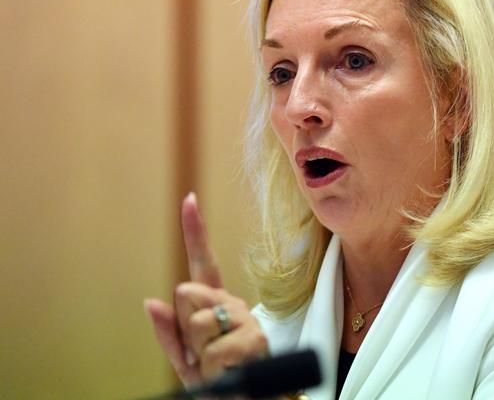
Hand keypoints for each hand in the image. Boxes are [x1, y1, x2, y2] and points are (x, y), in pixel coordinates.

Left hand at [144, 193, 268, 386]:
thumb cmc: (218, 380)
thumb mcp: (185, 360)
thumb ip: (167, 333)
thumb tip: (150, 302)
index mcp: (214, 305)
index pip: (203, 263)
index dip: (195, 230)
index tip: (189, 199)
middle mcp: (232, 304)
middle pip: (185, 294)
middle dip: (184, 330)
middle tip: (203, 355)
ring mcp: (245, 319)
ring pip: (197, 323)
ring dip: (199, 355)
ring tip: (218, 366)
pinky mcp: (255, 339)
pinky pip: (214, 348)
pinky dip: (213, 369)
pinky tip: (229, 371)